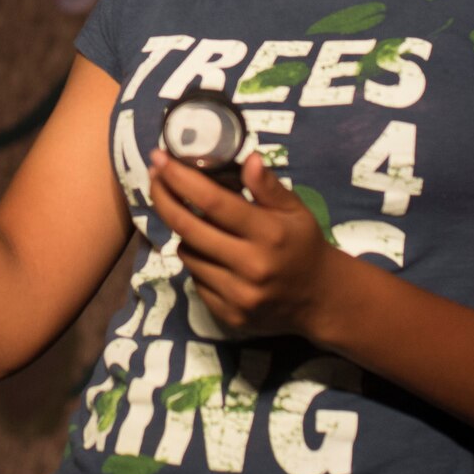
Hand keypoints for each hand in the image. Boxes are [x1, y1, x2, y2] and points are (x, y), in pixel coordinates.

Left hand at [147, 150, 341, 339]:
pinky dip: (198, 262)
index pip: (214, 202)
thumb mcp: (295, 211)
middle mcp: (252, 266)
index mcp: (270, 234)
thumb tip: (248, 158)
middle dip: (164, 198)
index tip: (160, 157)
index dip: (181, 179)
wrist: (319, 300)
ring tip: (202, 223)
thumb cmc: (302, 245)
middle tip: (154, 177)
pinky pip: (195, 279)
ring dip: (186, 234)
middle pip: (188, 228)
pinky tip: (213, 255)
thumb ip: (268, 186)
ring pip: (188, 254)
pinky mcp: (228, 315)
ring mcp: (238, 295)